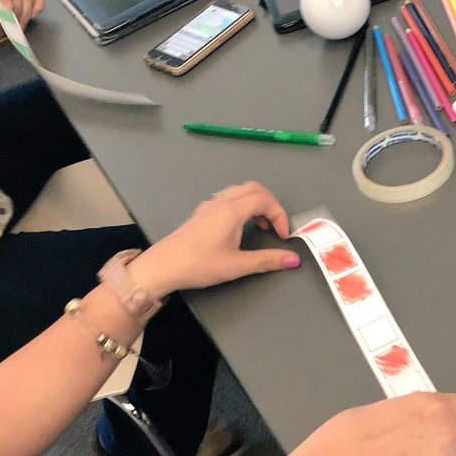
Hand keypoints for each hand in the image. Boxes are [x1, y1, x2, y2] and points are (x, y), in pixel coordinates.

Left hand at [128, 181, 300, 295]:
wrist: (162, 267)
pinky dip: (242, 207)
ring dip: (256, 204)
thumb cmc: (199, 265)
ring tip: (260, 226)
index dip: (280, 215)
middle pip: (254, 188)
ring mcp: (209, 206)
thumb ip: (267, 260)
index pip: (265, 199)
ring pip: (239, 191)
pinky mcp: (201, 214)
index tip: (282, 236)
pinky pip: (227, 199)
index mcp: (232, 211)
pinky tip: (239, 227)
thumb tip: (293, 259)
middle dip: (270, 205)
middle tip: (274, 226)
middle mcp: (221, 203)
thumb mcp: (236, 265)